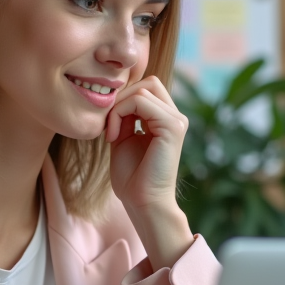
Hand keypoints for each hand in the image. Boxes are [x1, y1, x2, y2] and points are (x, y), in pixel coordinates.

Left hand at [106, 76, 193, 269]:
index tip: (108, 126)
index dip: (122, 99)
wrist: (142, 202)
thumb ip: (124, 116)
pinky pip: (141, 101)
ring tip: (110, 133)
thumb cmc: (132, 177)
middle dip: (121, 98)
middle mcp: (175, 117)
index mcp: (165, 119)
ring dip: (117, 108)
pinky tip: (114, 136)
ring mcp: (177, 120)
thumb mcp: (123, 138)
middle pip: (147, 82)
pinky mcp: (173, 127)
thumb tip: (117, 95)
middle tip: (107, 125)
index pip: (145, 88)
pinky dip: (120, 113)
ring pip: (142, 89)